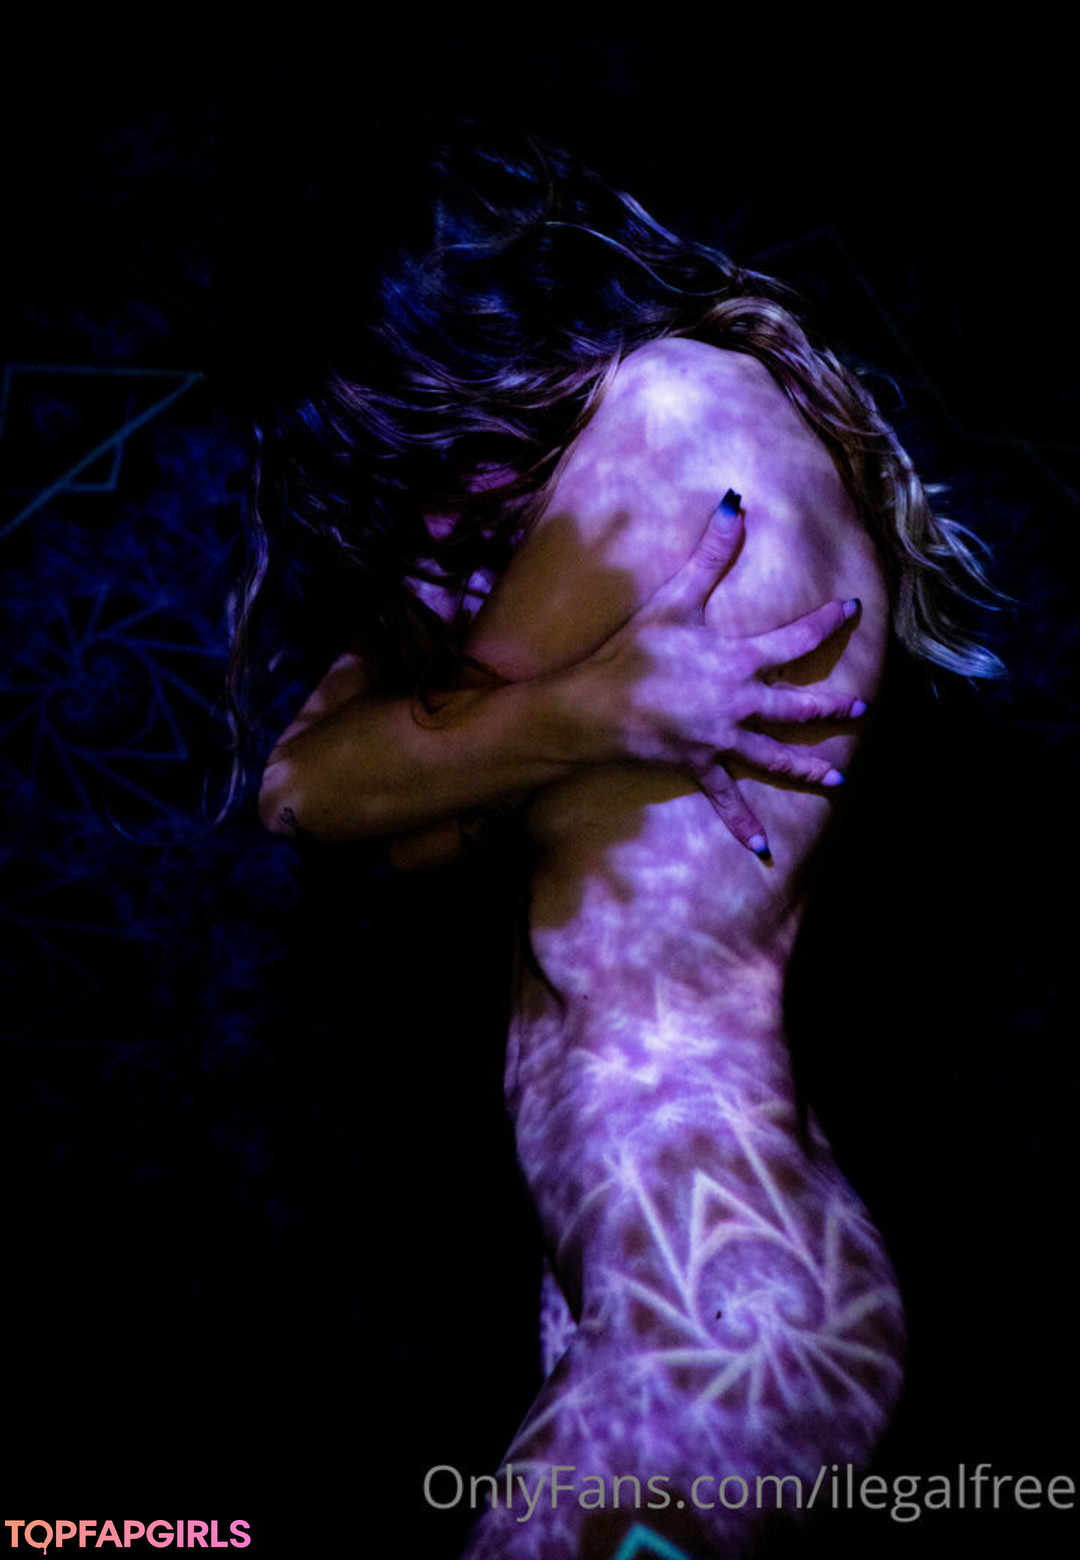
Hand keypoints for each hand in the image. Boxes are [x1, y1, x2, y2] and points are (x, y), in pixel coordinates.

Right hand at [573, 490, 867, 856]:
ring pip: (775, 756)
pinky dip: (745, 826)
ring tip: (835, 780)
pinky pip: (727, 800)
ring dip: (807, 768)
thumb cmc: (633, 650)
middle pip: (798, 706)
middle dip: (832, 707)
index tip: (853, 608)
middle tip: (861, 708)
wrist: (593, 705)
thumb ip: (710, 553)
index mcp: (738, 661)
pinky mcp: (700, 765)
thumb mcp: (674, 598)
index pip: (796, 638)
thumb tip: (735, 502)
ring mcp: (721, 739)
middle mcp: (739, 703)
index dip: (828, 622)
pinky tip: (765, 852)